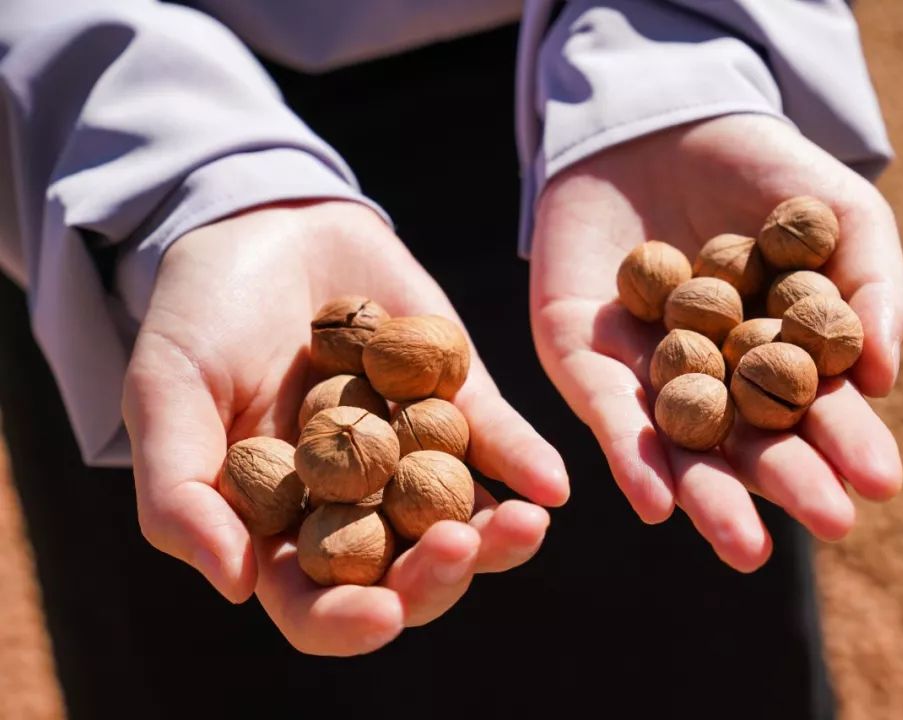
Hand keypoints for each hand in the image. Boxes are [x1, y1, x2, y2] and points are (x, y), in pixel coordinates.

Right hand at [122, 200, 568, 654]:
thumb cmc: (198, 320)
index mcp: (281, 526)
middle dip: (437, 575)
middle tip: (459, 551)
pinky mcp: (458, 401)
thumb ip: (181, 493)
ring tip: (524, 525)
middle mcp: (355, 505)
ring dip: (499, 534)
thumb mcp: (165, 396)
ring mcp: (412, 456)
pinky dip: (522, 460)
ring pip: (462, 516)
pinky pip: (495, 441)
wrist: (263, 228)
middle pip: (403, 570)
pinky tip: (549, 481)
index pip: (315, 601)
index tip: (381, 615)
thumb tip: (236, 585)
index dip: (346, 620)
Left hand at [530, 115, 902, 570]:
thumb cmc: (762, 170)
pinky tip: (656, 501)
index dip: (847, 443)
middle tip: (829, 523)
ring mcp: (647, 376)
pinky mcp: (583, 361)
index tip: (879, 482)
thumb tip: (884, 376)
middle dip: (789, 482)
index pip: (815, 411)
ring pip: (681, 447)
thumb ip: (873, 285)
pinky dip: (632, 457)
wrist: (660, 119)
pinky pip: (608, 414)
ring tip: (746, 546)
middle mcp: (715, 381)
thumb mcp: (840, 210)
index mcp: (778, 358)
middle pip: (752, 443)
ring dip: (711, 497)